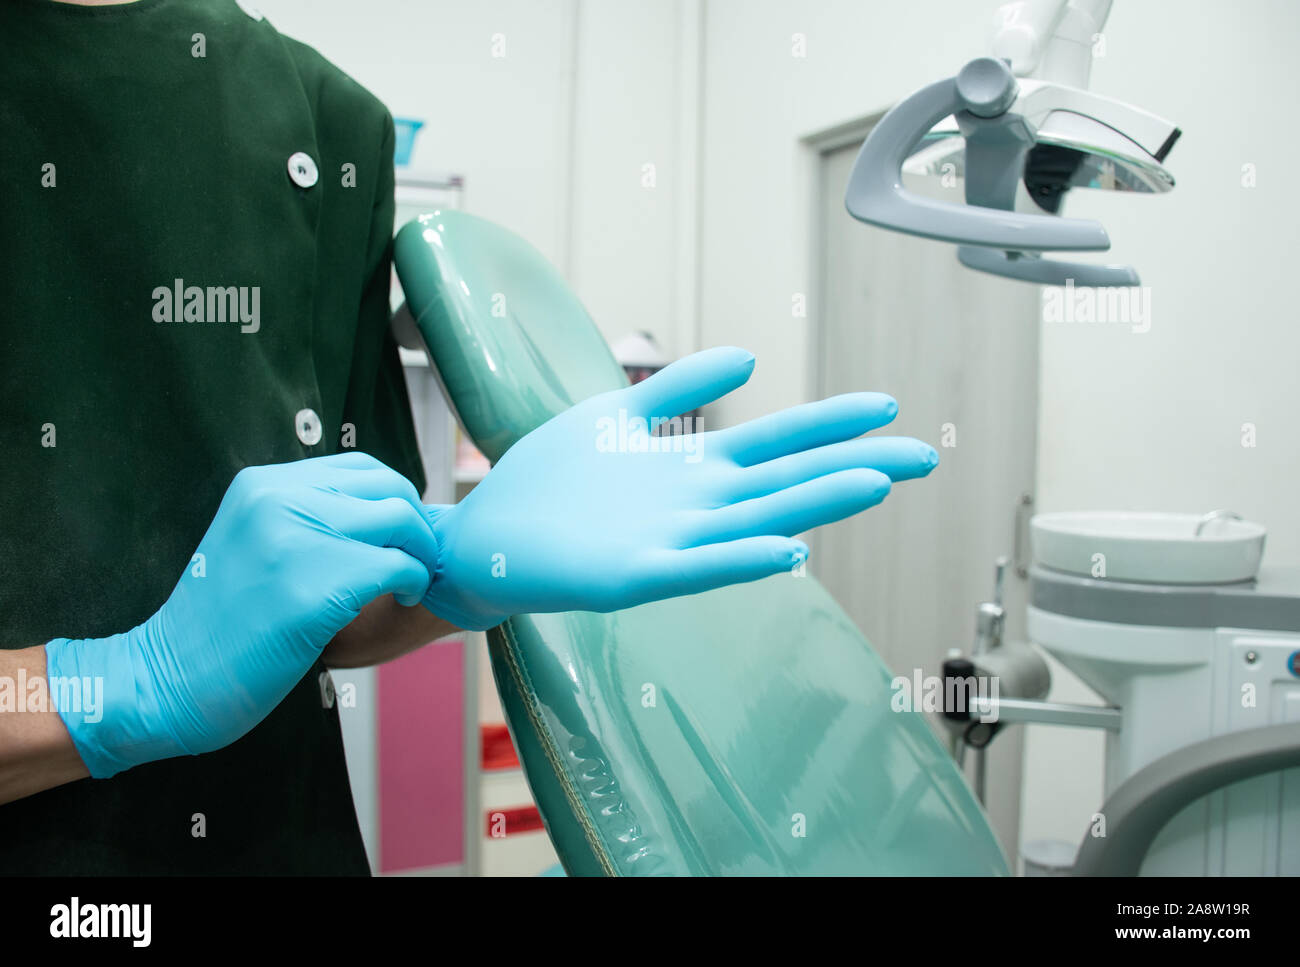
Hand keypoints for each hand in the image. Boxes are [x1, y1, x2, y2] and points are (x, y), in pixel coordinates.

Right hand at [45, 453, 436, 777]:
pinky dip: (415, 582)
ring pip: (402, 519)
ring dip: (421, 552)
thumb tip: (385, 508)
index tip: (396, 536)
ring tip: (408, 582)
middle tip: (413, 559)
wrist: (171, 678)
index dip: (394, 500)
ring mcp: (296, 539)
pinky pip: (400, 566)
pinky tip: (403, 598)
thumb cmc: (222, 623)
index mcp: (262, 484)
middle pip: (390, 488)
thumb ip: (303, 514)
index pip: (361, 467)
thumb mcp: (253, 540)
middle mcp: (278, 498)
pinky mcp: (316, 586)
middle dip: (416, 524)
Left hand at [421, 346, 937, 629]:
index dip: (830, 424)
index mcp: (694, 468)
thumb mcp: (616, 417)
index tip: (886, 409)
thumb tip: (749, 356)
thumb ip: (677, 387)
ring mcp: (667, 542)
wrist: (486, 535)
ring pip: (754, 521)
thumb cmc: (553, 482)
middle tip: (921, 457)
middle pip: (785, 481)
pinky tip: (782, 550)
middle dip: (851, 466)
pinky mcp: (628, 576)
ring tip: (870, 486)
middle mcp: (694, 505)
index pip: (778, 442)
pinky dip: (737, 560)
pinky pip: (693, 568)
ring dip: (811, 505)